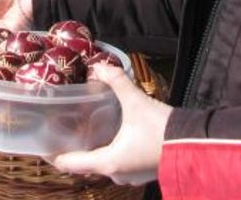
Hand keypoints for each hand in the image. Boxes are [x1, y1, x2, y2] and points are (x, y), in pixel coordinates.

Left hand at [50, 64, 170, 185]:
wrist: (195, 145)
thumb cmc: (162, 130)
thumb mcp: (136, 102)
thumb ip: (117, 82)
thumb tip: (99, 65)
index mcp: (108, 162)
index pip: (72, 164)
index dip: (55, 156)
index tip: (44, 148)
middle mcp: (117, 174)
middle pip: (87, 166)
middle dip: (76, 151)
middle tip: (65, 134)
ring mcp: (131, 176)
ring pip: (106, 166)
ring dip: (96, 153)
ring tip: (86, 135)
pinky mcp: (144, 171)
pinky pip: (121, 165)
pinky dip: (112, 155)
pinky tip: (114, 139)